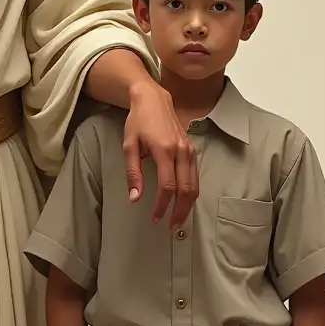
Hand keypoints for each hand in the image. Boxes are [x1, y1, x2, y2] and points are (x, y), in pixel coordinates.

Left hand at [123, 81, 197, 226]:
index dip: (162, 205)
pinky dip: (192, 191)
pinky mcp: (192, 149)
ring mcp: (190, 150)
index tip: (155, 218)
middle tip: (170, 226)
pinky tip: (184, 201)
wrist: (153, 99)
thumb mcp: (129, 145)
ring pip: (195, 184)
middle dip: (179, 211)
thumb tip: (135, 198)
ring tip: (178, 219)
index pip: (167, 186)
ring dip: (188, 204)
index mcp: (164, 150)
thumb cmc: (138, 121)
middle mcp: (181, 151)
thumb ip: (133, 173)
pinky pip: (196, 175)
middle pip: (186, 189)